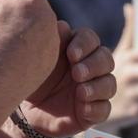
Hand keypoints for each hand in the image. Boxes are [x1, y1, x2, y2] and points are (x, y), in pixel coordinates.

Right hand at [0, 0, 62, 110]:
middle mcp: (47, 16)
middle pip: (35, 0)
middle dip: (20, 3)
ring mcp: (51, 40)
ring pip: (39, 23)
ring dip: (25, 25)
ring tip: (1, 38)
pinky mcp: (49, 60)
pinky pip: (41, 44)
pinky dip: (29, 45)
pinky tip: (11, 54)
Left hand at [22, 21, 116, 137]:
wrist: (27, 112)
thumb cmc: (34, 80)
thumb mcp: (37, 61)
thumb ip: (49, 42)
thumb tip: (62, 26)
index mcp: (77, 51)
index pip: (91, 39)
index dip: (85, 44)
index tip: (71, 54)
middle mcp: (90, 69)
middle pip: (106, 59)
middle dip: (94, 65)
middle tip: (77, 73)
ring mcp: (94, 91)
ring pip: (110, 84)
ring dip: (98, 87)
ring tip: (81, 92)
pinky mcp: (94, 112)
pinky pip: (104, 109)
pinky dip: (96, 108)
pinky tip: (83, 109)